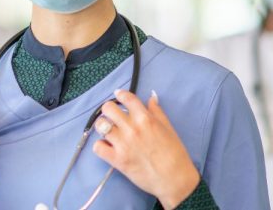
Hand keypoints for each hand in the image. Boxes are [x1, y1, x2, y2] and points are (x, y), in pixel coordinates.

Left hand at [93, 90, 199, 209]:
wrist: (175, 179)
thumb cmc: (175, 153)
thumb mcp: (168, 128)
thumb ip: (157, 111)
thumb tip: (151, 97)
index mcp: (146, 118)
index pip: (127, 98)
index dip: (120, 94)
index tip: (118, 95)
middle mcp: (132, 128)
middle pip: (108, 108)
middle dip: (109, 110)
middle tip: (113, 116)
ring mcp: (123, 144)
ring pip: (100, 125)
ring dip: (103, 126)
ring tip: (108, 131)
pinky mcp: (117, 160)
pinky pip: (98, 147)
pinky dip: (100, 145)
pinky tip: (107, 146)